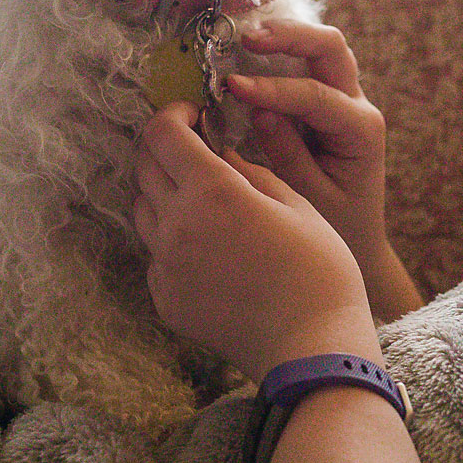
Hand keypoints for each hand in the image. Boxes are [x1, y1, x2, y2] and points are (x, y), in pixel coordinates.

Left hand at [133, 102, 380, 381]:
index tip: (192, 115)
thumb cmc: (319, 271)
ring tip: (203, 201)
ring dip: (164, 194)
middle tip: (194, 150)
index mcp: (213, 190)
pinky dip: (172, 241)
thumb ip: (250, 171)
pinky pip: (156, 256)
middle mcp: (178, 224)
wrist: (312, 348)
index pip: (163, 134)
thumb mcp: (297, 203)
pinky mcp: (166, 299)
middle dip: (166, 149)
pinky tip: (210, 250)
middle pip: (145, 168)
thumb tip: (221, 155)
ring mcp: (167, 266)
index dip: (173, 114)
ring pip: (143, 211)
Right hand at [233, 21, 424, 320]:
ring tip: (245, 36)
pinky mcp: (326, 100)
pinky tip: (250, 46)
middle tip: (246, 39)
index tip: (233, 87)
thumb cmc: (339, 223)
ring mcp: (345, 98)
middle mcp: (358, 105)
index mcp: (361, 130)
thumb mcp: (313, 198)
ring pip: (323, 47)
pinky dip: (282, 49)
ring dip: (286, 34)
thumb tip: (260, 111)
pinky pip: (308, 61)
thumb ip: (288, 155)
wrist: (359, 239)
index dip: (272, 88)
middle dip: (290, 36)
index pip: (316, 96)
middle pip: (331, 49)